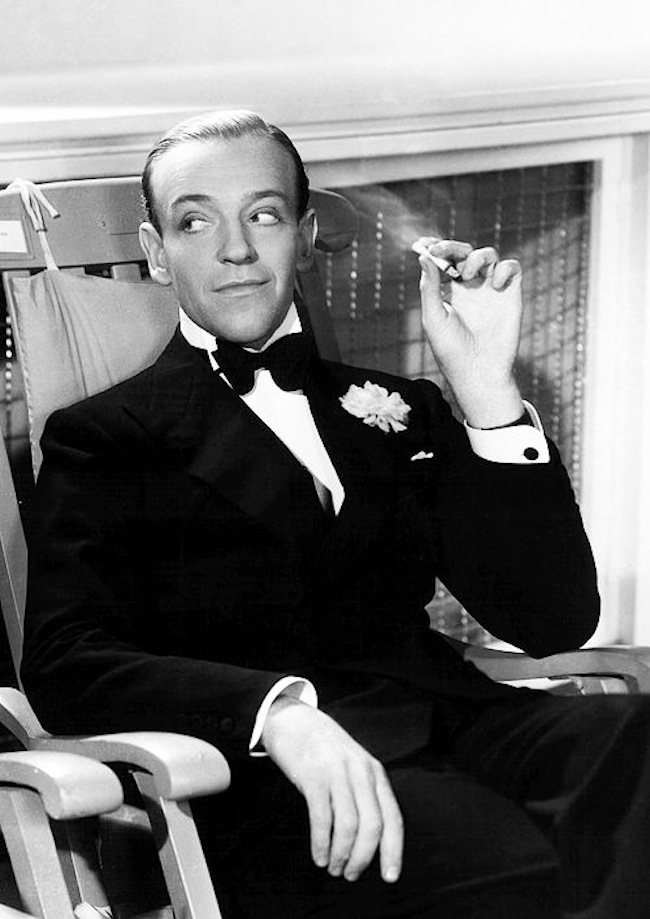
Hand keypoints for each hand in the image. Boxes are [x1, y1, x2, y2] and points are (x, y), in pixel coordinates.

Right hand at [261, 696, 403, 882]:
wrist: (294, 721)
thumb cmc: (324, 750)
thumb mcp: (354, 766)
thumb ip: (365, 795)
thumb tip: (371, 843)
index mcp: (375, 773)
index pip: (393, 817)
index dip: (394, 850)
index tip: (390, 877)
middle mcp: (360, 772)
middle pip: (372, 826)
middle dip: (363, 858)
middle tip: (350, 874)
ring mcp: (337, 773)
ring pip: (349, 825)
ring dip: (341, 854)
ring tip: (333, 867)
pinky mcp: (313, 777)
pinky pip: (322, 818)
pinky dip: (322, 843)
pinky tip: (319, 855)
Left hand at [416, 237, 524, 427]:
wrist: (478, 371)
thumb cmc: (451, 350)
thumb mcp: (434, 317)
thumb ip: (429, 286)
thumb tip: (422, 256)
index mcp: (450, 292)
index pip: (444, 262)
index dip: (436, 249)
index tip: (424, 243)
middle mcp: (471, 288)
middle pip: (465, 253)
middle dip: (453, 247)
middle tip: (442, 251)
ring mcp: (491, 289)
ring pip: (488, 255)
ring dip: (477, 256)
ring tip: (468, 273)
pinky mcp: (511, 294)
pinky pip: (512, 268)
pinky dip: (504, 268)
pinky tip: (495, 284)